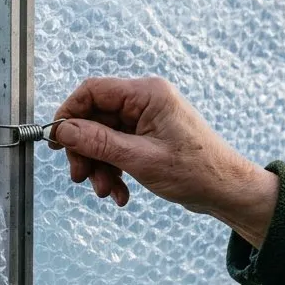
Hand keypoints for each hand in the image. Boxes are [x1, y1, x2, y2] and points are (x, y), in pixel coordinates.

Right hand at [50, 77, 279, 247]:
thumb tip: (63, 130)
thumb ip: (98, 142)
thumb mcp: (140, 159)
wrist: (228, 191)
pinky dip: (114, 171)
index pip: (93, 91)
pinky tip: (121, 193)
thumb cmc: (196, 170)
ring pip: (104, 138)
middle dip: (86, 151)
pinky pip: (119, 150)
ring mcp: (147, 121)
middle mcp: (146, 102)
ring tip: (106, 191)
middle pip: (95, 118)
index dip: (69, 114)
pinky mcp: (149, 139)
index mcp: (147, 94)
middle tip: (81, 177)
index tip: (57, 141)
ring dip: (100, 166)